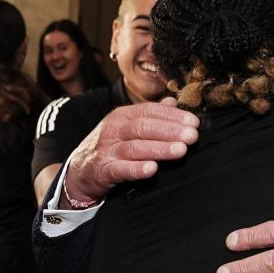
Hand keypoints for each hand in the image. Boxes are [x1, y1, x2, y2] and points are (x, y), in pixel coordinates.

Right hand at [64, 97, 199, 202]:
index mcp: (122, 116)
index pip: (149, 111)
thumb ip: (150, 115)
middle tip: (192, 136)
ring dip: (160, 148)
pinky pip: (121, 169)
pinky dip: (136, 169)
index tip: (194, 122)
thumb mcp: (127, 126)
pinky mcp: (103, 170)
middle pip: (144, 127)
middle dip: (170, 130)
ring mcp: (107, 150)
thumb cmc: (110, 146)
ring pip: (135, 147)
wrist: (79, 171)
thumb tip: (173, 101)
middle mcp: (114, 130)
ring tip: (181, 150)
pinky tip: (152, 169)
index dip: (172, 116)